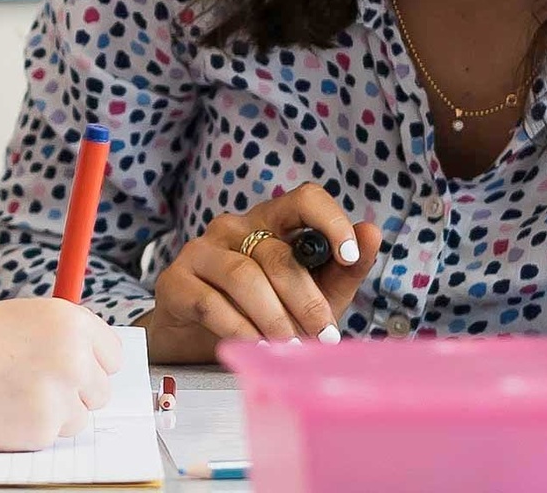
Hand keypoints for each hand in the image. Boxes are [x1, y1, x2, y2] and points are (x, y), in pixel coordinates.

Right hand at [0, 298, 120, 450]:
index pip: (113, 355)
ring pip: (80, 416)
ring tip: (16, 393)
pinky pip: (55, 435)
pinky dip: (34, 428)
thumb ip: (67, 337)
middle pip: (102, 390)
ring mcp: (61, 395)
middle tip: (39, 384)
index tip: (74, 367)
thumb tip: (98, 362)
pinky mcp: (46, 428)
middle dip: (76, 392)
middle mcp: (73, 357)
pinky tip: (7, 409)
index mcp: (72, 322)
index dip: (93, 363)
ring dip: (55, 412)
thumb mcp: (28, 318)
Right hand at [139, 182, 380, 362]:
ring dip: (274, 318)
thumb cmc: (258, 311)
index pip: (304, 199)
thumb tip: (372, 233)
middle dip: (306, 299)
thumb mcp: (311, 292)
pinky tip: (255, 347)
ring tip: (288, 346)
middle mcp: (233, 228)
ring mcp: (200, 252)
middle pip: (276, 253)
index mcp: (271, 222)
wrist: (194, 341)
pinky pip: (211, 303)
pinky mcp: (174, 281)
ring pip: (244, 277)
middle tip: (323, 335)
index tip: (350, 255)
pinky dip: (241, 330)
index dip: (330, 221)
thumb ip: (341, 269)